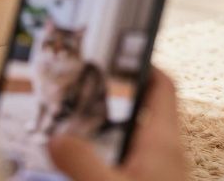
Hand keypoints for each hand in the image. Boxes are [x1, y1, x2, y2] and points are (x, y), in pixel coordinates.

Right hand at [0, 67, 186, 180]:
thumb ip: (84, 163)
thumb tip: (57, 138)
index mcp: (160, 143)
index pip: (159, 87)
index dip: (136, 65)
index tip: (100, 52)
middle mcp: (149, 159)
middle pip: (107, 118)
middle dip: (64, 105)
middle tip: (19, 94)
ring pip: (88, 150)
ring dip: (52, 143)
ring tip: (1, 130)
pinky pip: (81, 176)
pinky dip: (54, 172)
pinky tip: (18, 168)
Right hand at [49, 67, 186, 180]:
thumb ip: (81, 161)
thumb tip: (55, 139)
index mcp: (163, 141)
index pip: (163, 87)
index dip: (146, 66)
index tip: (122, 55)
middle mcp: (168, 152)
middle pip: (147, 111)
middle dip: (120, 100)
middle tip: (90, 91)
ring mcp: (164, 170)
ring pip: (139, 138)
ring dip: (114, 130)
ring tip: (82, 126)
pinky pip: (136, 159)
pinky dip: (115, 153)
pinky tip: (94, 163)